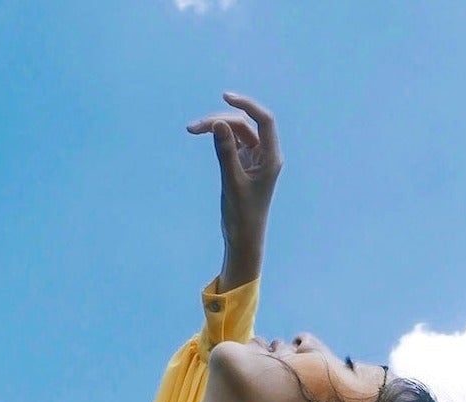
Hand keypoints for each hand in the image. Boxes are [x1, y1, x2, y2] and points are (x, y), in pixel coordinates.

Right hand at [186, 92, 280, 287]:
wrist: (243, 240)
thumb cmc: (242, 217)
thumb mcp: (232, 183)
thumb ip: (226, 152)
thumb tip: (217, 123)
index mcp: (271, 158)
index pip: (264, 121)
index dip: (247, 105)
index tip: (226, 97)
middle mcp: (266, 155)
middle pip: (245, 125)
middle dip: (221, 120)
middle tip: (195, 127)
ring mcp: (254, 159)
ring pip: (236, 132)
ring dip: (216, 127)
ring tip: (193, 129)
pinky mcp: (243, 165)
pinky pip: (232, 143)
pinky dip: (218, 138)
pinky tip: (203, 134)